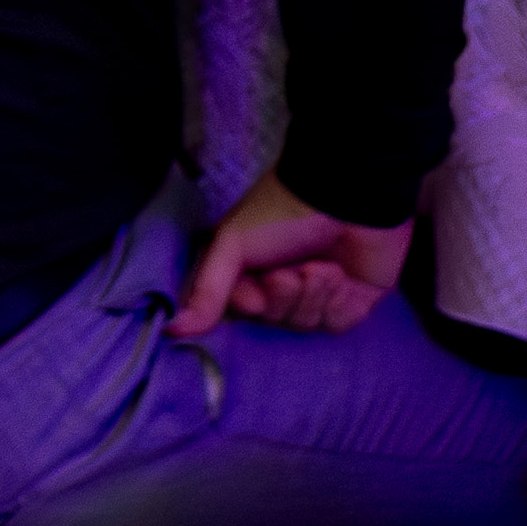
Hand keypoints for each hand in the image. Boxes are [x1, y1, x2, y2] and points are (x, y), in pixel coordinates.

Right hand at [179, 172, 411, 336]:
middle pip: (275, 320)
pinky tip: (341, 275)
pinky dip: (337, 302)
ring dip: (312, 294)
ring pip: (305, 322)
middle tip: (290, 272)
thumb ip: (207, 291)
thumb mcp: (232, 245)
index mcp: (254, 269)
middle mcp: (285, 283)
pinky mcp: (353, 298)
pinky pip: (338, 323)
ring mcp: (320, 291)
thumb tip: (173, 330)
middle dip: (282, 296)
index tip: (256, 292)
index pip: (243, 311)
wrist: (343, 195)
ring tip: (320, 265)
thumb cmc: (281, 212)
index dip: (250, 305)